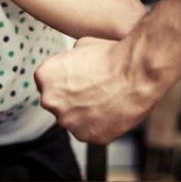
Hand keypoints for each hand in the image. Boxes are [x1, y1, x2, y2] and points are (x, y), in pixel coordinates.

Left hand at [35, 36, 170, 144]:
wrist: (136, 73)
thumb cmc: (111, 56)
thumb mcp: (81, 45)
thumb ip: (68, 60)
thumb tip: (71, 64)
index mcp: (44, 77)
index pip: (48, 82)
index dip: (66, 79)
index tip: (81, 77)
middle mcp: (50, 102)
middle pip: (59, 103)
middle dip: (73, 98)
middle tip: (94, 88)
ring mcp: (69, 122)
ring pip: (74, 120)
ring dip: (86, 112)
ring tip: (106, 99)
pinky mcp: (88, 137)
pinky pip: (91, 132)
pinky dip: (101, 124)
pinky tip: (113, 110)